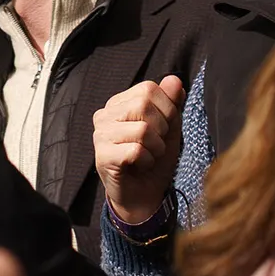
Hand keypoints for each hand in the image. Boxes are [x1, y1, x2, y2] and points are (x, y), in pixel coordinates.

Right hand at [93, 75, 183, 225]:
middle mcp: (105, 114)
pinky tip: (141, 165)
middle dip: (162, 129)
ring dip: (156, 148)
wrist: (144, 195)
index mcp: (119, 102)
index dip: (167, 109)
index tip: (164, 129)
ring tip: (149, 156)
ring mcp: (100, 135)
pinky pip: (136, 150)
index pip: (149, 89)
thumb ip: (172, 103)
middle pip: (144, 105)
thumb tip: (174, 80)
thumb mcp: (170, 128)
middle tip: (157, 145)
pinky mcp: (102, 156)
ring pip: (142, 129)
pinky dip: (147, 160)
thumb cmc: (155, 158)